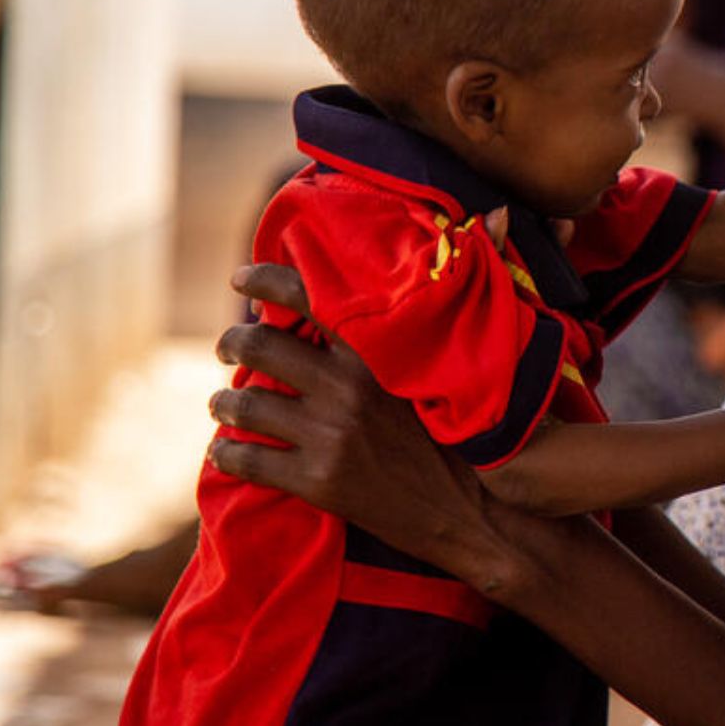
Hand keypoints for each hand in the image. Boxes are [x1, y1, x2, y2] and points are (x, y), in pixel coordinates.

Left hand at [206, 264, 502, 584]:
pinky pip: (244, 460)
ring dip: (224, 403)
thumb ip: (474, 281)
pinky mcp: (317, 482)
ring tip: (225, 404)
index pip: (308, 295)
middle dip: (234, 344)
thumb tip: (500, 210)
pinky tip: (228, 450)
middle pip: (257, 348)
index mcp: (381, 350)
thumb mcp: (478, 353)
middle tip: (231, 347)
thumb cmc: (479, 426)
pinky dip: (227, 453)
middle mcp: (348, 388)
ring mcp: (329, 437)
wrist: (479, 514)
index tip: (242, 277)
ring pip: (242, 406)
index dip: (265, 280)